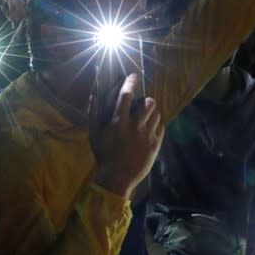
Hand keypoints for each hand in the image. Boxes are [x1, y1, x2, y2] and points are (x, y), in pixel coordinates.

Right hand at [90, 74, 164, 198]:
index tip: (133, 76)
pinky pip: (161, 129)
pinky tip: (149, 132)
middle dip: (147, 100)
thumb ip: (93, 114)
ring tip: (145, 118)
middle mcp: (135, 126)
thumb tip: (93, 95)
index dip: (130, 82)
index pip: (126, 95)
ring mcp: (147, 136)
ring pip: (156, 115)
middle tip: (142, 104)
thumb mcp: (94, 134)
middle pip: (148, 103)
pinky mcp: (155, 146)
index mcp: (119, 121)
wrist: (117, 178)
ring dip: (151, 113)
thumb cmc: (103, 155)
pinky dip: (156, 127)